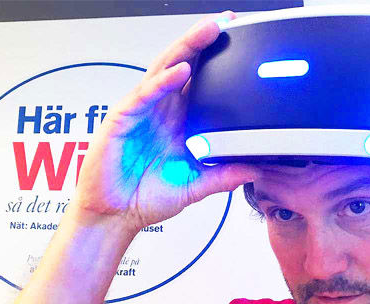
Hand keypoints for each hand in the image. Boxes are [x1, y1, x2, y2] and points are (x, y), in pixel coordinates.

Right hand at [73, 11, 256, 232]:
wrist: (115, 217)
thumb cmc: (145, 198)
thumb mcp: (194, 186)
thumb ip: (222, 176)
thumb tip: (254, 170)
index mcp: (178, 122)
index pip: (201, 84)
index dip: (218, 63)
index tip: (244, 45)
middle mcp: (160, 111)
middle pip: (184, 66)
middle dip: (204, 42)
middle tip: (228, 22)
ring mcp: (140, 112)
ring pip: (164, 70)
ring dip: (186, 49)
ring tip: (209, 30)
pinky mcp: (122, 120)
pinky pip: (144, 95)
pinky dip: (162, 82)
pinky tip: (181, 71)